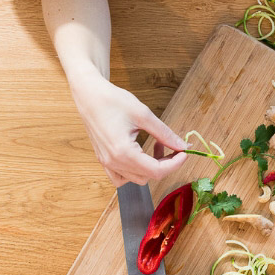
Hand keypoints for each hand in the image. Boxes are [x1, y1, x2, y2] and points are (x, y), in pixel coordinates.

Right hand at [69, 67, 187, 185]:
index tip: (184, 153)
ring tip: (157, 146)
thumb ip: (165, 134)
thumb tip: (182, 145)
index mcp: (123, 152)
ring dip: (151, 167)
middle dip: (165, 164)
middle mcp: (113, 162)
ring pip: (136, 179)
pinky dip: (135, 171)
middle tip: (173, 146)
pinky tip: (142, 154)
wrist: (89, 95)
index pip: (156, 171)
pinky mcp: (104, 159)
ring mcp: (106, 163)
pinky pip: (121, 176)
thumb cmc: (113, 101)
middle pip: (148, 177)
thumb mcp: (144, 115)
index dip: (175, 164)